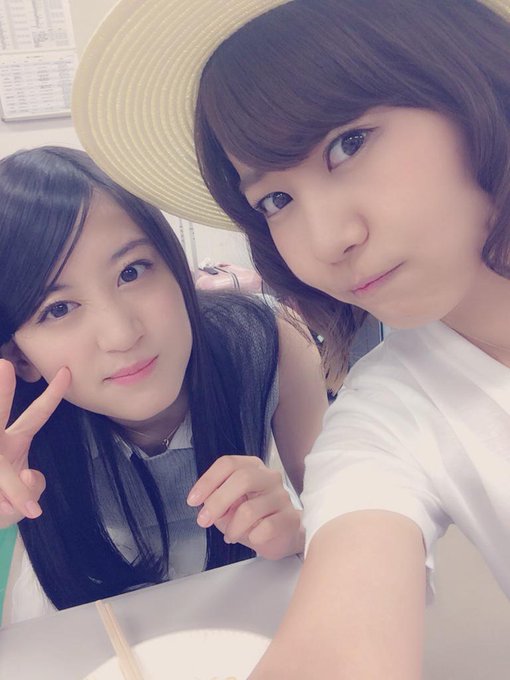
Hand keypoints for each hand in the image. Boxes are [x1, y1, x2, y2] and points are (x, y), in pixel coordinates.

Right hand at [0, 359, 69, 527]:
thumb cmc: (2, 503)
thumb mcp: (23, 499)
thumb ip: (30, 489)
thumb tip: (28, 477)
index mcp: (15, 440)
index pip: (37, 414)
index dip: (52, 395)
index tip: (66, 371)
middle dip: (1, 393)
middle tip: (4, 365)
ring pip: (0, 467)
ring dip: (11, 486)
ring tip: (20, 504)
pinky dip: (4, 506)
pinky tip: (4, 508)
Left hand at [187, 455, 303, 559]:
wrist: (282, 536)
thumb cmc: (253, 517)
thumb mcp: (229, 506)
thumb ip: (217, 500)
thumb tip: (207, 504)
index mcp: (252, 467)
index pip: (228, 464)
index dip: (208, 481)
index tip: (193, 500)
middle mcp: (269, 477)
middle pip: (242, 478)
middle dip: (217, 501)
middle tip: (204, 520)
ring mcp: (282, 497)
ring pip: (250, 509)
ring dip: (233, 527)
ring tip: (231, 535)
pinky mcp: (290, 518)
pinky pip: (266, 528)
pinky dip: (252, 537)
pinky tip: (251, 539)